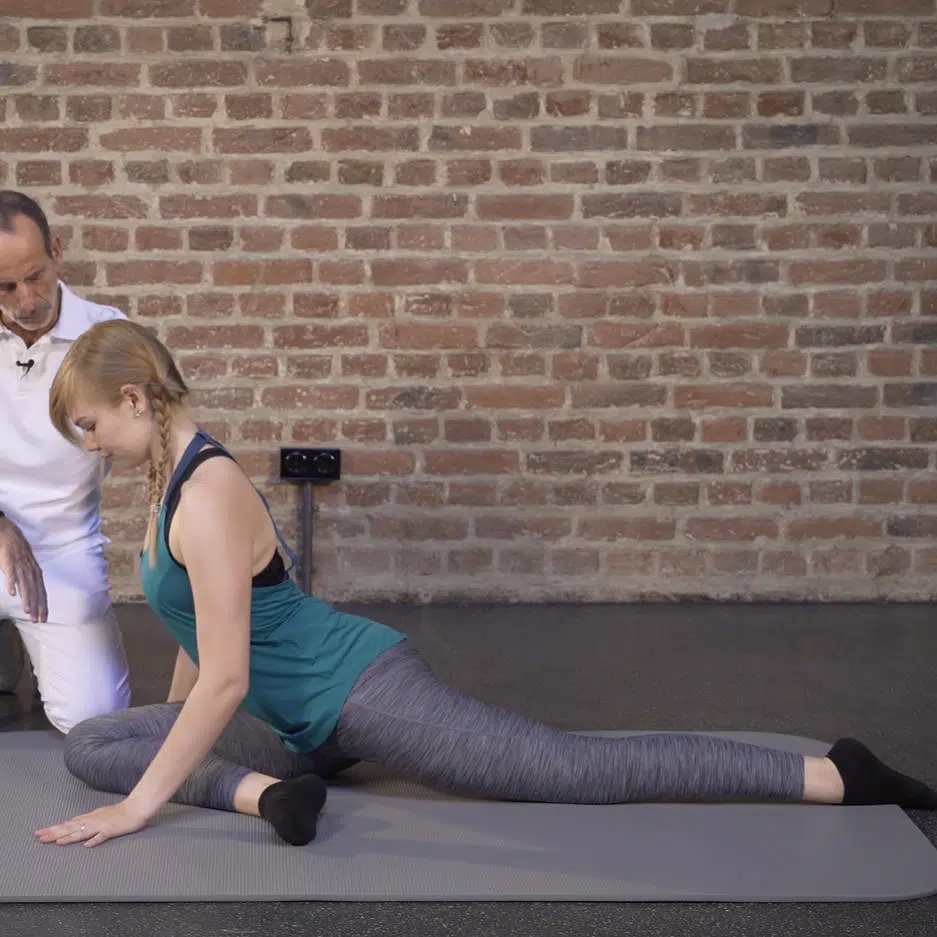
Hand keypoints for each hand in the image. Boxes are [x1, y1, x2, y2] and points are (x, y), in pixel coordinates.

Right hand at [0, 517, 46, 621]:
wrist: (9, 534)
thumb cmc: (17, 552)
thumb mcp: (27, 566)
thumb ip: (30, 579)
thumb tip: (31, 593)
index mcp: (35, 572)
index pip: (41, 592)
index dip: (43, 605)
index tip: (44, 618)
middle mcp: (30, 570)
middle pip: (35, 591)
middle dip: (37, 606)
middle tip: (37, 620)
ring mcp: (20, 566)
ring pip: (25, 585)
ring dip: (26, 599)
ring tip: (27, 611)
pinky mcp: (9, 562)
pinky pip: (11, 574)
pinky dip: (12, 583)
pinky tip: (12, 593)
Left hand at [35, 799, 150, 847]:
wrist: (138, 806)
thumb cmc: (121, 812)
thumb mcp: (101, 814)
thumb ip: (88, 819)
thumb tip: (73, 822)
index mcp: (90, 818)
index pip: (68, 824)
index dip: (54, 829)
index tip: (40, 833)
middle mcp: (93, 820)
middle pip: (71, 827)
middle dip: (54, 833)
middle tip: (39, 837)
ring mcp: (102, 825)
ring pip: (82, 831)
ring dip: (69, 837)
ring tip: (55, 842)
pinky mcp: (112, 830)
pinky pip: (102, 836)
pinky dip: (94, 840)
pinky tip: (86, 846)